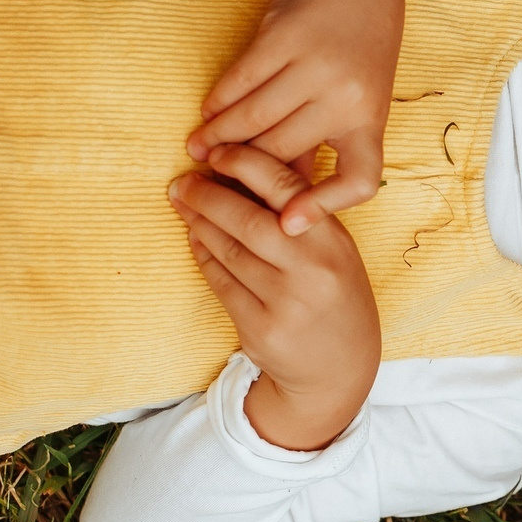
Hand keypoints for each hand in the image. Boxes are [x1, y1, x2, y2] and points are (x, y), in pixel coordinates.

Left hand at [169, 144, 381, 450]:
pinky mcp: (260, 329)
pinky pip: (221, 283)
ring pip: (228, 251)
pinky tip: (196, 240)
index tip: (215, 153)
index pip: (284, 188)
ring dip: (198, 224)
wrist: (340, 368)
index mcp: (333, 240)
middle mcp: (312, 270)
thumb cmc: (334, 296)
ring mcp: (285, 302)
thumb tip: (246, 166)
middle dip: (206, 196)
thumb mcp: (333, 250)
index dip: (244, 164)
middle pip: (246, 221)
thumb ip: (300, 213)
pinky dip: (204, 257)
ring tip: (182, 205)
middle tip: (181, 182)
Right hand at [188, 0, 405, 235]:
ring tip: (198, 148)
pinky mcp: (284, 37)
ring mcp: (316, 67)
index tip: (286, 225)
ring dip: (219, 136)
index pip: (360, 179)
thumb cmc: (354, 47)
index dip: (324, 207)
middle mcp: (346, 97)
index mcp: (370, 120)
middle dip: (241, 169)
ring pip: (254, 119)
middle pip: (281, 151)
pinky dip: (218, 101)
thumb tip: (281, 200)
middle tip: (212, 178)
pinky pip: (239, 82)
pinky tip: (207, 112)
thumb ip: (322, 142)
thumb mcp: (356, 96)